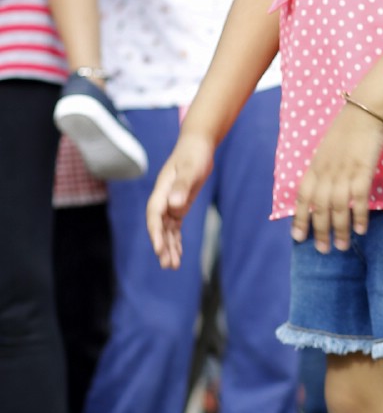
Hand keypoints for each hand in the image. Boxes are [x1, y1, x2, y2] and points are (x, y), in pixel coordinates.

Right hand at [147, 131, 215, 268]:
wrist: (197, 146)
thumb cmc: (193, 155)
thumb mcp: (190, 169)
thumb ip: (182, 186)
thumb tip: (174, 205)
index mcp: (162, 190)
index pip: (155, 215)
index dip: (155, 232)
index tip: (158, 248)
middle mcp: (164, 199)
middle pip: (160, 227)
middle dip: (162, 246)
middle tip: (168, 265)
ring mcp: (171, 203)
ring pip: (167, 229)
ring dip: (169, 247)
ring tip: (172, 266)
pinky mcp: (179, 205)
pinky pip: (175, 226)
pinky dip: (176, 239)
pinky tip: (178, 253)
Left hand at [292, 104, 382, 254]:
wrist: (364, 112)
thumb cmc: (346, 130)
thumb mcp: (325, 150)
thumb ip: (321, 170)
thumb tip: (319, 190)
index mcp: (315, 167)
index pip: (302, 197)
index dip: (299, 218)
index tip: (297, 238)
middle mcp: (326, 172)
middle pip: (319, 207)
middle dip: (319, 230)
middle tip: (323, 250)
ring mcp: (343, 171)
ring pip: (337, 206)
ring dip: (339, 229)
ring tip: (342, 246)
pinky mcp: (362, 169)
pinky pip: (358, 198)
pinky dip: (358, 215)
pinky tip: (361, 228)